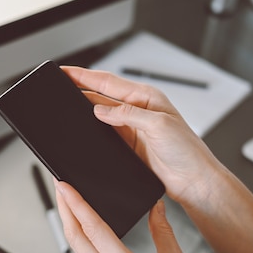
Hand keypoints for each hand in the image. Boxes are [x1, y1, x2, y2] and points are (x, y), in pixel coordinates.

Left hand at [54, 181, 206, 252]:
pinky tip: (80, 221)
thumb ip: (163, 230)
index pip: (93, 229)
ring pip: (76, 245)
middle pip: (75, 236)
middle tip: (59, 184)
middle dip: (64, 207)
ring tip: (65, 197)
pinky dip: (78, 232)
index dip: (77, 205)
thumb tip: (156, 205)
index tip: (65, 187)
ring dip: (68, 219)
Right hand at [62, 66, 223, 206]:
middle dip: (79, 89)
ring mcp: (131, 128)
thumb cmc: (188, 151)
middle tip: (58, 85)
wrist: (193, 181)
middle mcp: (138, 110)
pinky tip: (82, 130)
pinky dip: (91, 131)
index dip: (85, 75)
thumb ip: (128, 114)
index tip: (66, 71)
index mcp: (146, 97)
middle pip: (100, 96)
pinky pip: (104, 134)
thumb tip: (100, 110)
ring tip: (64, 105)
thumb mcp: (159, 125)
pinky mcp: (128, 146)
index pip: (109, 82)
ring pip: (100, 115)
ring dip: (83, 111)